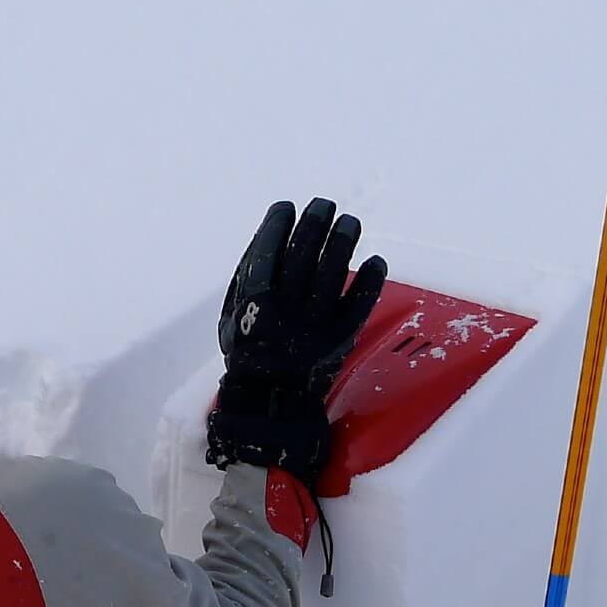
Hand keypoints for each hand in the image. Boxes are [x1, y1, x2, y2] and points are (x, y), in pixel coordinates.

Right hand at [207, 198, 387, 479]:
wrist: (270, 402)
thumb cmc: (248, 353)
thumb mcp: (230, 319)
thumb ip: (245, 281)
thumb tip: (269, 237)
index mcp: (252, 306)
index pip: (266, 254)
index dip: (276, 226)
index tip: (286, 207)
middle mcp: (284, 313)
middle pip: (302, 256)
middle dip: (313, 224)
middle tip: (323, 204)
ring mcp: (313, 326)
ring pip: (331, 275)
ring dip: (342, 242)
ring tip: (349, 221)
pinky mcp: (338, 340)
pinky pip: (357, 307)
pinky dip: (369, 283)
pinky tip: (376, 261)